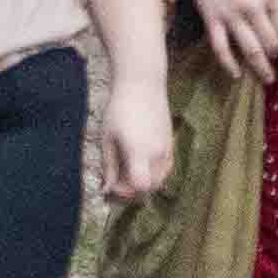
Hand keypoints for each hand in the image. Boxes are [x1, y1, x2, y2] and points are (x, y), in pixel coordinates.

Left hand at [95, 80, 177, 204]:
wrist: (143, 84)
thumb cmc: (120, 109)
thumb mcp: (108, 138)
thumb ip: (109, 166)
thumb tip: (106, 189)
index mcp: (139, 152)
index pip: (140, 186)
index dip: (126, 193)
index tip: (112, 186)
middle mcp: (157, 154)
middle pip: (150, 187)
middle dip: (132, 191)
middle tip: (115, 183)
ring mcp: (167, 149)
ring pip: (160, 180)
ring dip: (144, 183)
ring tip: (127, 174)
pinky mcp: (171, 144)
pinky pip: (166, 168)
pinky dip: (154, 174)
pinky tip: (140, 165)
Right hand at [185, 0, 277, 81]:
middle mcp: (251, 7)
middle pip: (270, 42)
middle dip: (275, 53)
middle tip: (274, 57)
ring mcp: (230, 16)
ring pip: (249, 50)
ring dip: (260, 67)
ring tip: (266, 78)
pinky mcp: (212, 21)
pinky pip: (221, 48)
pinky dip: (229, 64)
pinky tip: (236, 74)